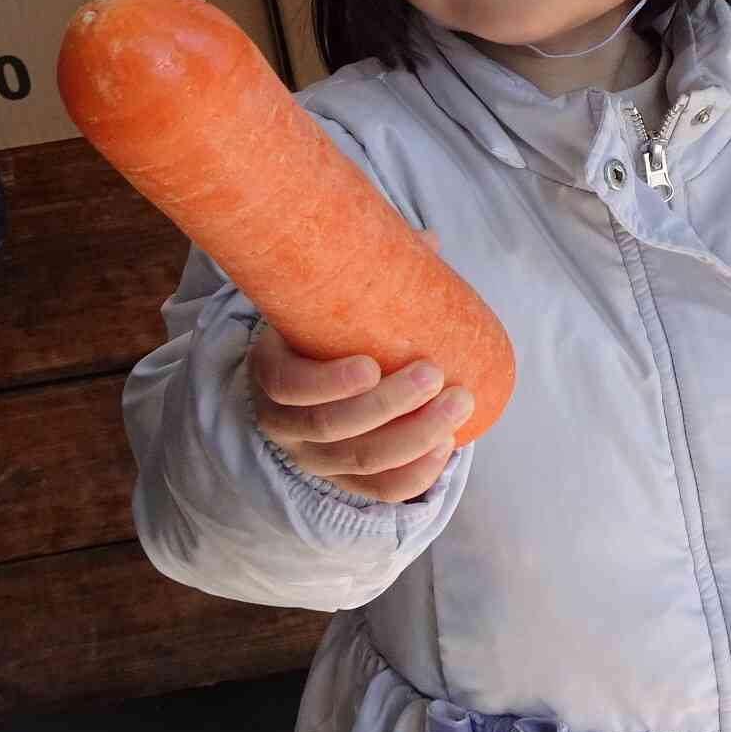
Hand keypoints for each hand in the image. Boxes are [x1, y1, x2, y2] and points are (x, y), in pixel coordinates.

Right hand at [249, 230, 467, 502]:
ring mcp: (314, 458)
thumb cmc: (324, 330)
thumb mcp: (328, 300)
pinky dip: (416, 474)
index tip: (372, 364)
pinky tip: (447, 446)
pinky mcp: (345, 481)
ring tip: (458, 403)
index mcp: (272, 371)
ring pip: (361, 460)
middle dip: (389, 404)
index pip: (289, 387)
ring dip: (414, 436)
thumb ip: (371, 270)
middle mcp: (285, 424)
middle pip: (332, 427)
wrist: (308, 378)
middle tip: (434, 374)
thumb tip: (428, 240)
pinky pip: (380, 490)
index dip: (328, 383)